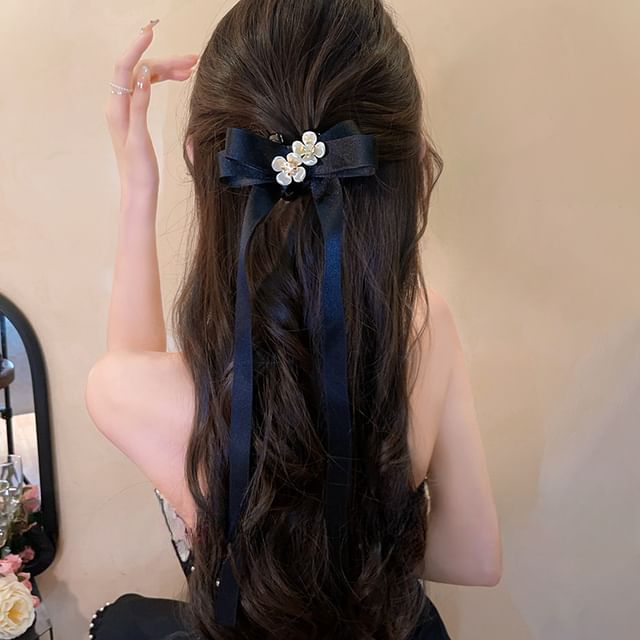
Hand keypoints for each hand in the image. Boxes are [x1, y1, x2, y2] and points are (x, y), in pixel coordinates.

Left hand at [106, 20, 198, 200]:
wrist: (138, 193)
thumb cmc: (139, 172)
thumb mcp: (139, 139)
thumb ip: (139, 106)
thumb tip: (144, 75)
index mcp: (117, 109)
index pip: (125, 68)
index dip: (138, 48)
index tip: (151, 33)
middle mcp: (119, 106)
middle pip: (140, 72)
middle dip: (164, 62)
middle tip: (192, 61)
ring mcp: (127, 111)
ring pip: (146, 79)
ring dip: (167, 71)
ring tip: (191, 69)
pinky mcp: (135, 117)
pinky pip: (148, 90)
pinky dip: (163, 82)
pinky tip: (178, 80)